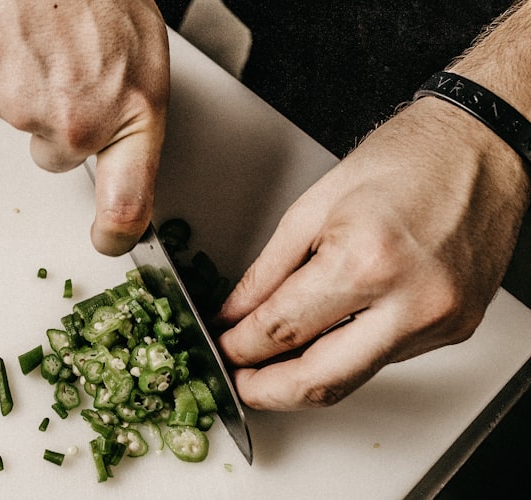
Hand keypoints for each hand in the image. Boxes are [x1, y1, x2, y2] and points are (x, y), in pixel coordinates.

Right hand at [0, 0, 169, 255]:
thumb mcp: (143, 51)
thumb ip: (129, 108)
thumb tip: (118, 143)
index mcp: (133, 112)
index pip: (129, 203)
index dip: (116, 232)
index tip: (110, 239)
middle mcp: (81, 123)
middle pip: (57, 158)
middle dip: (59, 127)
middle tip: (68, 75)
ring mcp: (30, 112)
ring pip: (26, 124)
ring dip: (33, 93)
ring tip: (48, 44)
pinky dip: (5, 74)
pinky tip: (21, 41)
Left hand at [216, 97, 529, 410]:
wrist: (479, 147)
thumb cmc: (404, 160)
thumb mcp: (312, 207)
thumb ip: (266, 271)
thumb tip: (235, 314)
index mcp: (365, 261)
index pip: (282, 330)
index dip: (240, 348)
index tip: (223, 349)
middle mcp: (410, 302)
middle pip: (321, 381)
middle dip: (267, 391)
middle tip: (239, 382)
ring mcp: (439, 321)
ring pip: (354, 378)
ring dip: (305, 378)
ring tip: (271, 363)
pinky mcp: (455, 328)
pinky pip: (385, 359)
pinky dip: (345, 356)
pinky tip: (324, 340)